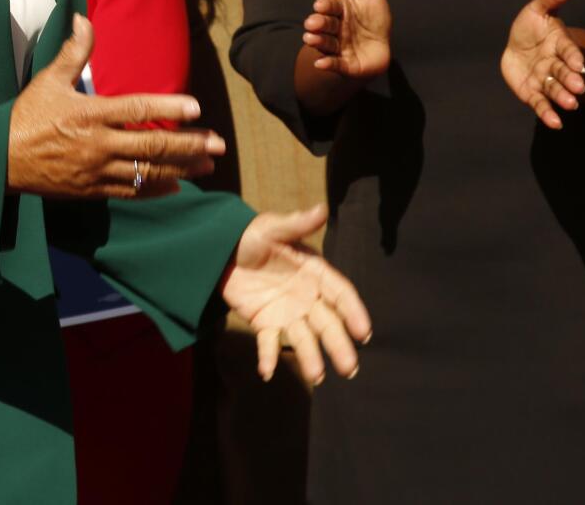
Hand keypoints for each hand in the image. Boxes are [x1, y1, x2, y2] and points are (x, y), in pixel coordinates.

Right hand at [7, 16, 226, 198]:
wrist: (0, 161)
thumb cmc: (26, 116)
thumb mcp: (48, 80)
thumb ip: (73, 51)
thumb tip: (84, 18)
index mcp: (88, 113)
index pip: (136, 109)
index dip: (169, 107)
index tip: (197, 107)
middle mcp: (97, 144)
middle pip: (152, 145)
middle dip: (189, 145)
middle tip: (219, 145)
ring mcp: (96, 170)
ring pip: (147, 172)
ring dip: (181, 169)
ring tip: (207, 166)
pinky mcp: (91, 190)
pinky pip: (130, 192)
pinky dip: (154, 189)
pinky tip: (175, 186)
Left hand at [220, 205, 372, 386]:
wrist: (220, 248)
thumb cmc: (251, 234)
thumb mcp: (272, 227)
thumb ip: (296, 224)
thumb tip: (322, 208)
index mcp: (315, 272)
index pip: (340, 294)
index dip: (353, 312)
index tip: (364, 332)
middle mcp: (306, 296)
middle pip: (327, 323)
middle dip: (339, 345)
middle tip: (349, 369)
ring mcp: (287, 312)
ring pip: (303, 338)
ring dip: (309, 357)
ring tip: (316, 376)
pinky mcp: (265, 322)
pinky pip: (268, 342)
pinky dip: (268, 357)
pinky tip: (267, 372)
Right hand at [302, 0, 392, 78]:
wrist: (381, 47)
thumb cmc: (373, 17)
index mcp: (339, 10)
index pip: (330, 6)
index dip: (326, 7)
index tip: (321, 6)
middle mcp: (335, 28)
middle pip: (324, 25)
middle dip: (318, 24)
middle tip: (312, 24)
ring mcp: (339, 47)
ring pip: (326, 44)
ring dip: (318, 42)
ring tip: (311, 39)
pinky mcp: (345, 65)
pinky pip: (335, 64)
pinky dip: (327, 64)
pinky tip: (321, 63)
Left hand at [499, 0, 584, 129]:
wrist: (517, 47)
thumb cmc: (531, 27)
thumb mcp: (538, 8)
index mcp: (558, 44)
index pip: (568, 50)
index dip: (573, 57)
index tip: (579, 65)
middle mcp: (555, 64)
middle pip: (563, 73)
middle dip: (570, 80)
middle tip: (578, 89)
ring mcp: (545, 80)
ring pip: (555, 89)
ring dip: (562, 97)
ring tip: (570, 105)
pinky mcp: (533, 93)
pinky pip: (541, 104)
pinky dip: (548, 114)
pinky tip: (555, 123)